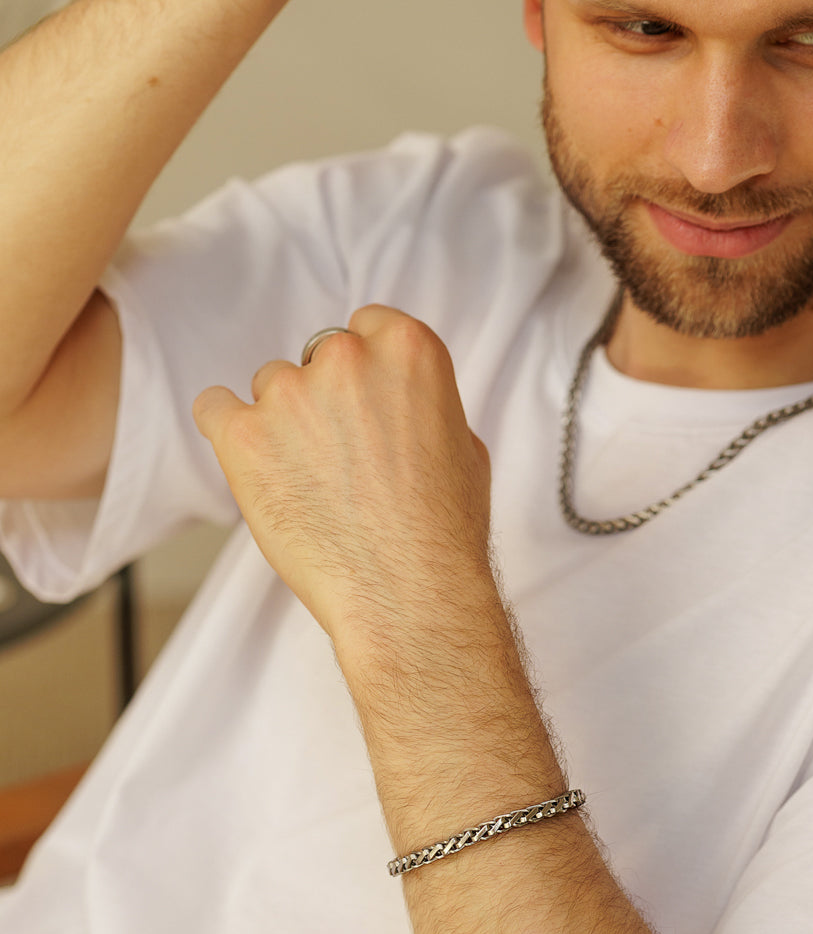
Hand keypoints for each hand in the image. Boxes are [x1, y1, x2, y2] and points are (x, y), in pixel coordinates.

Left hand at [193, 306, 492, 642]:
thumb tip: (401, 400)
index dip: (365, 369)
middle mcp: (347, 358)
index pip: (366, 325)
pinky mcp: (243, 436)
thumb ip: (424, 403)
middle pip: (317, 357)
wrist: (409, 594)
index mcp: (408, 348)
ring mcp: (289, 394)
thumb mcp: (464, 445)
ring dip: (284, 423)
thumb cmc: (445, 531)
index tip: (363, 402)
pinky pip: (214, 408)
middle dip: (326, 398)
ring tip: (311, 482)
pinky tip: (253, 463)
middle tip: (343, 456)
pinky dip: (228, 432)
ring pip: (271, 387)